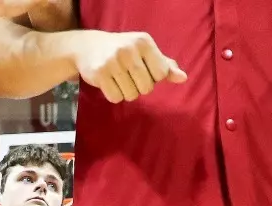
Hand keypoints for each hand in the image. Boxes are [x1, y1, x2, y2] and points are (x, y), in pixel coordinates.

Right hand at [71, 31, 185, 103]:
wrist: (88, 46)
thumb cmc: (123, 50)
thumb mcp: (145, 51)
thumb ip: (165, 65)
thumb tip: (183, 78)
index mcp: (144, 42)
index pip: (161, 74)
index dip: (153, 77)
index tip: (142, 69)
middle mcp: (129, 50)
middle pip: (146, 88)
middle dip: (139, 87)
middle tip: (129, 76)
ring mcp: (113, 62)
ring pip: (131, 95)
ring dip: (126, 92)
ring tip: (118, 78)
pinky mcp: (100, 74)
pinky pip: (116, 98)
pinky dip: (114, 95)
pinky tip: (109, 83)